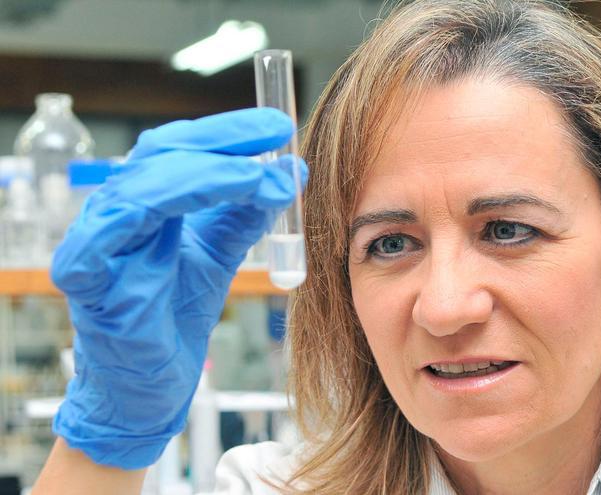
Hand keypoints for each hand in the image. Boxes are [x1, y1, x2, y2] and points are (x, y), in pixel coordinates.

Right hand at [50, 108, 305, 468]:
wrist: (149, 387)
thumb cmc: (173, 316)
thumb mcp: (219, 253)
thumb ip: (244, 213)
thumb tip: (285, 170)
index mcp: (145, 201)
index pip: (181, 147)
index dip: (229, 132)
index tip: (279, 126)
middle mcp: (115, 210)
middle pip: (164, 153)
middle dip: (226, 143)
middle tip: (278, 139)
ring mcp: (95, 239)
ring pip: (148, 183)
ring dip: (212, 174)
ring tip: (263, 179)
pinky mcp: (86, 275)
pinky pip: (116, 228)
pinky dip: (163, 205)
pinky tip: (212, 198)